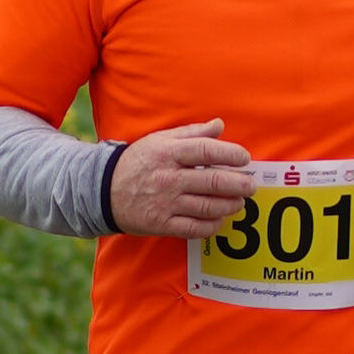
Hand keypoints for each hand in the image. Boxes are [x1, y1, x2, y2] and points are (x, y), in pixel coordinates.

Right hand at [108, 121, 259, 240]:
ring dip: (230, 205)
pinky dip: (212, 225)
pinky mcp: (161, 224)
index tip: (245, 159)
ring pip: (208, 206)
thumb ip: (192, 133)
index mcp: (168, 153)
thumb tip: (219, 125)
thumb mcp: (160, 140)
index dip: (230, 155)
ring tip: (239, 202)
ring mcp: (165, 203)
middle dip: (239, 184)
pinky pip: (194, 228)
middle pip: (213, 182)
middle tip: (251, 186)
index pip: (206, 151)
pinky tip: (220, 219)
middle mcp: (168, 178)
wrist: (102, 190)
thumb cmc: (138, 161)